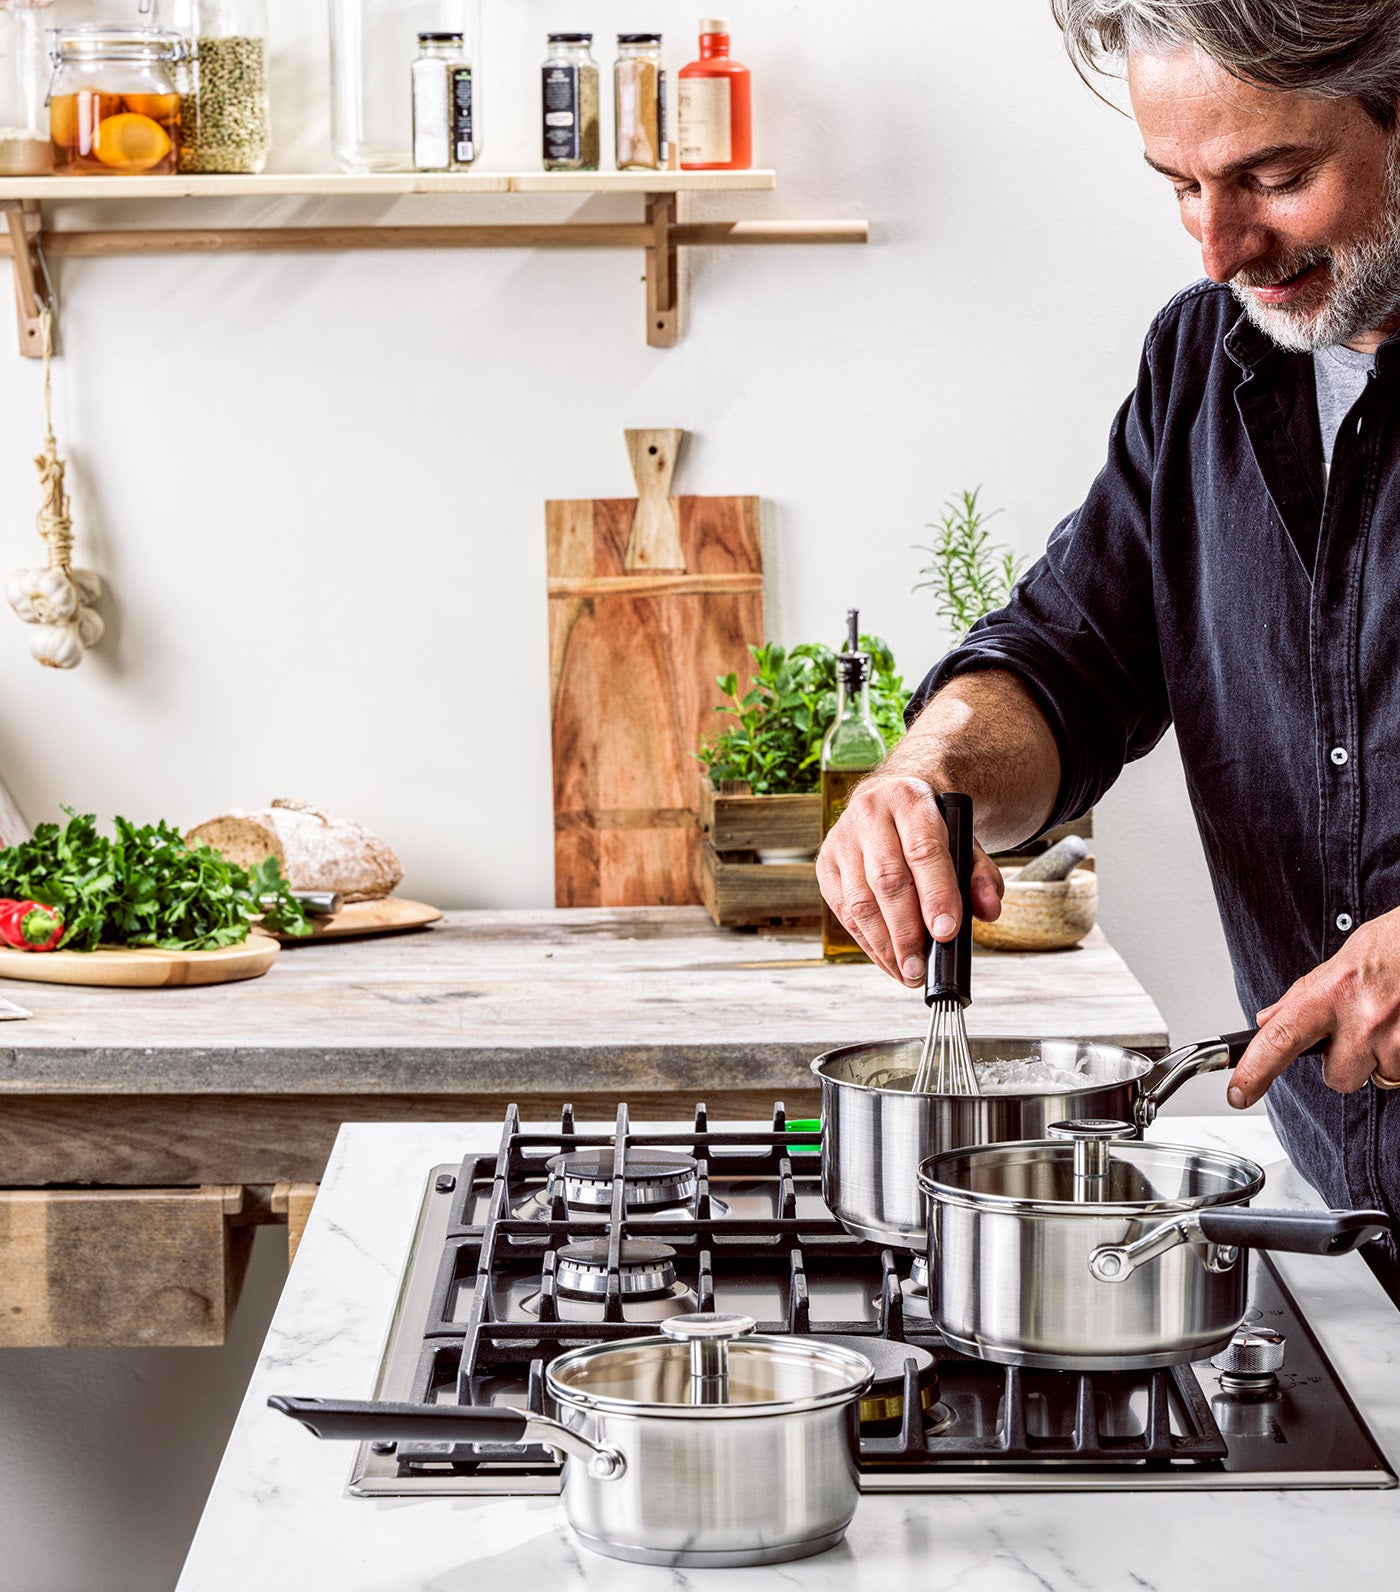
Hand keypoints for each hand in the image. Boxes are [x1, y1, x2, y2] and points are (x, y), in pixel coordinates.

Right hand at [816, 774, 1004, 985]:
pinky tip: (888, 960)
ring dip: (884, 944)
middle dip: (906, 930)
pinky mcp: (826, 864)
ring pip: (860, 900)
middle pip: (886, 879)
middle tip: (921, 966)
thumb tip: (988, 910)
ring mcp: (841, 839)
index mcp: (909, 799)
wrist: (890, 799)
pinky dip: (867, 942)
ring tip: (907, 971)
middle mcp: (869, 814)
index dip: (936, 895)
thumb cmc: (930, 828)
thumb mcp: (964, 841)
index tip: (946, 933)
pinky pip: (844, 911)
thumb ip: (981, 875)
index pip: (923, 850)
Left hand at [1229, 905, 1399, 1106]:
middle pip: (1336, 1078)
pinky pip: (1397, 1075)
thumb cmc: (1389, 948)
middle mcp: (1362, 1019)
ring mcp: (1393, 1037)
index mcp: (1330, 993)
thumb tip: (1267, 1022)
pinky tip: (1397, 1030)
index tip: (1239, 1092)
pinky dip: (1396, 1059)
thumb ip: (1301, 998)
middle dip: (1341, 1063)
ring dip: (1375, 1060)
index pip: (1280, 1039)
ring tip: (1383, 1024)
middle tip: (1353, 1033)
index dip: (1255, 1071)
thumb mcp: (1336, 966)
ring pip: (1373, 1078)